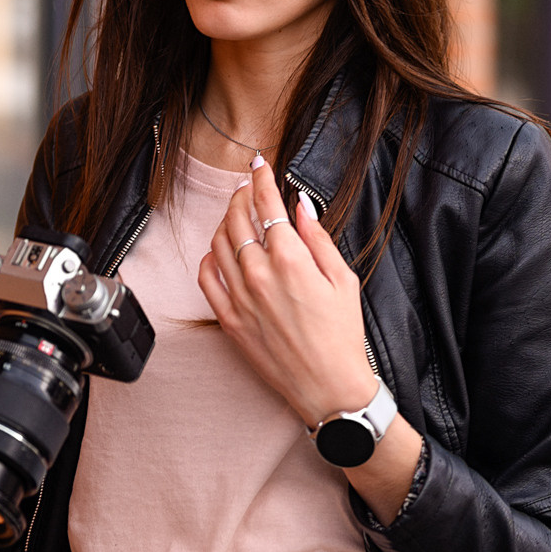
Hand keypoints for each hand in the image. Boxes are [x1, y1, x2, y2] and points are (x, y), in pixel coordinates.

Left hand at [198, 157, 422, 523]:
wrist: (328, 388)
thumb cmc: (343, 336)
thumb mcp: (343, 280)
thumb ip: (318, 238)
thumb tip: (301, 206)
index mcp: (291, 260)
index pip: (267, 204)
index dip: (262, 178)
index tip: (260, 163)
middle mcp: (259, 274)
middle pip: (238, 218)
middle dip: (242, 194)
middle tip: (249, 186)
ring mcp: (240, 297)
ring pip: (219, 242)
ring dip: (226, 220)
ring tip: (238, 213)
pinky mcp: (229, 319)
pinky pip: (207, 277)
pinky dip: (211, 256)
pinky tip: (222, 250)